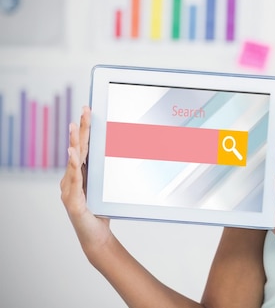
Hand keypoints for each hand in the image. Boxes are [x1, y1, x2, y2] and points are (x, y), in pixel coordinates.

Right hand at [60, 106, 111, 256]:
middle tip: (84, 110)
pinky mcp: (73, 202)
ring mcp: (69, 190)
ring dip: (74, 143)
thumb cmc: (101, 211)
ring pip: (73, 161)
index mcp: (81, 174)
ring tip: (74, 127)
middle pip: (77, 149)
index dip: (85, 129)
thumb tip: (132, 153)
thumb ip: (111, 173)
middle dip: (80, 128)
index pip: (83, 147)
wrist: (96, 237)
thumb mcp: (108, 188)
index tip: (88, 110)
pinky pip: (74, 180)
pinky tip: (74, 154)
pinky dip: (74, 165)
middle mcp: (72, 179)